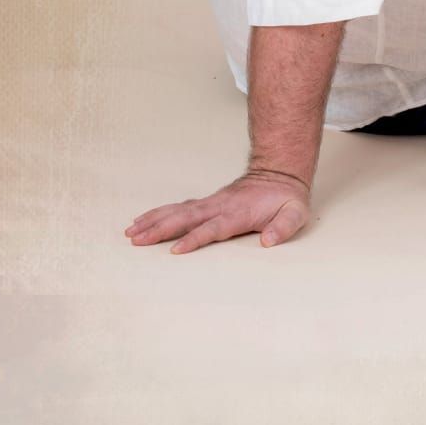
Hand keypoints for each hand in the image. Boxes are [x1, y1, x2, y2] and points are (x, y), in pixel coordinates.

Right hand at [125, 168, 310, 253]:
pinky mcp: (206, 203)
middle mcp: (220, 206)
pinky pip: (179, 207)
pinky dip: (159, 213)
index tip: (175, 250)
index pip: (213, 228)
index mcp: (238, 213)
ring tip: (130, 232)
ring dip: (154, 221)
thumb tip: (268, 241)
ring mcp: (211, 203)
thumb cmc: (286, 199)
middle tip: (137, 240)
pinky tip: (142, 220)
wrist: (280, 174)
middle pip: (186, 218)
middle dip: (161, 229)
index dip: (195, 238)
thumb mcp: (295, 213)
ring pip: (178, 211)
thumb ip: (283, 227)